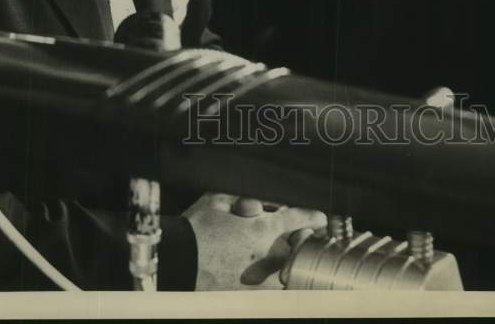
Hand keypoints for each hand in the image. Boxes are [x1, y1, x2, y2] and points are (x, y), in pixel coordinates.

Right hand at [182, 192, 326, 289]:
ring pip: (287, 270)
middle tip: (298, 234)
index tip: (319, 216)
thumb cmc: (195, 228)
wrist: (174, 262)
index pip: (297, 220)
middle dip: (301, 238)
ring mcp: (258, 280)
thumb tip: (261, 201)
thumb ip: (244, 197)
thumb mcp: (219, 199)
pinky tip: (265, 273)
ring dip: (288, 260)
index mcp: (260, 231)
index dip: (311, 215)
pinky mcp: (247, 296)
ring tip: (280, 254)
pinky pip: (270, 289)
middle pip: (298, 247)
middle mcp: (265, 257)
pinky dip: (273, 280)